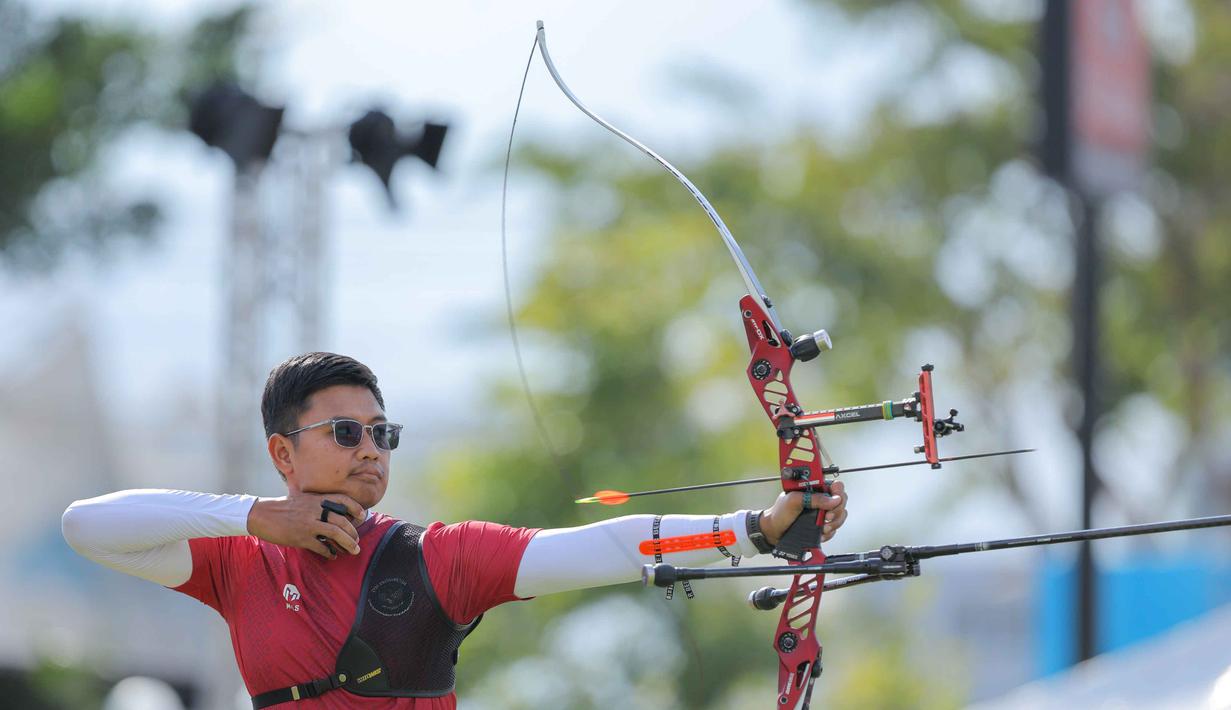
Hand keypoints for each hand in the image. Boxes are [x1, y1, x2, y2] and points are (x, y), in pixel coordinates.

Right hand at [247, 492, 364, 558]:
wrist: (262, 515)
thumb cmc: (283, 507)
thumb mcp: (303, 500)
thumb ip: (318, 504)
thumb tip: (335, 512)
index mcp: (316, 499)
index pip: (342, 500)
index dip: (355, 507)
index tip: (362, 516)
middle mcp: (314, 510)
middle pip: (342, 520)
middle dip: (353, 532)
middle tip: (357, 541)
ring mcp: (308, 524)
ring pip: (335, 533)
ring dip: (348, 543)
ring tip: (353, 550)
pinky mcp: (301, 538)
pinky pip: (321, 547)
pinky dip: (330, 553)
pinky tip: (332, 555)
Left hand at [759, 480, 847, 545]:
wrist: (774, 530)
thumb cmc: (780, 512)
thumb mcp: (794, 500)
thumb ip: (814, 498)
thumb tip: (833, 499)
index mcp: (814, 489)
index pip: (835, 485)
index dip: (838, 491)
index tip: (836, 499)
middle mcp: (820, 500)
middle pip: (841, 501)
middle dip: (836, 511)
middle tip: (826, 517)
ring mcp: (822, 513)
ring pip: (840, 516)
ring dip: (834, 523)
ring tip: (822, 527)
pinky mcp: (822, 525)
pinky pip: (834, 528)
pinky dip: (829, 532)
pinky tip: (820, 533)